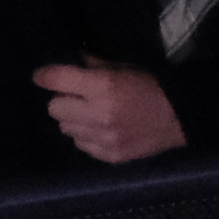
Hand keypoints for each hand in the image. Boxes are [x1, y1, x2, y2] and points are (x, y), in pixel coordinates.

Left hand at [33, 60, 189, 164]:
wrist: (178, 118)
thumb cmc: (150, 86)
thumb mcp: (124, 67)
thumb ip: (94, 65)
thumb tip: (71, 61)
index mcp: (103, 87)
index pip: (59, 81)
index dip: (45, 76)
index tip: (40, 76)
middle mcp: (98, 114)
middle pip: (55, 108)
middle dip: (62, 100)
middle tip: (75, 96)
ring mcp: (102, 139)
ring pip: (65, 129)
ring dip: (72, 120)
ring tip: (89, 114)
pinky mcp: (108, 156)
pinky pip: (80, 145)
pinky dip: (84, 136)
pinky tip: (99, 129)